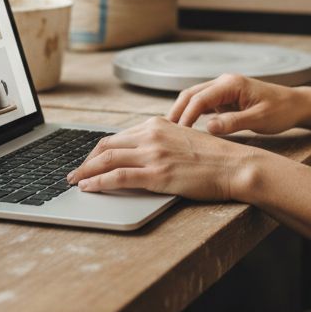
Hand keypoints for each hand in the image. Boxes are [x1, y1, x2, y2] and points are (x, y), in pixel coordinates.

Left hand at [67, 117, 258, 201]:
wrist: (235, 165)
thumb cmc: (214, 158)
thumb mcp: (183, 139)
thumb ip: (162, 142)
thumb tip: (142, 154)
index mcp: (157, 124)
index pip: (118, 136)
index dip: (98, 150)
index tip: (90, 160)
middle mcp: (151, 135)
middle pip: (106, 145)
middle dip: (86, 160)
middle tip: (76, 173)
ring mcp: (153, 154)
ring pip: (106, 160)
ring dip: (86, 172)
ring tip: (75, 182)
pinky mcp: (157, 174)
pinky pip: (117, 177)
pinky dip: (98, 182)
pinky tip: (89, 188)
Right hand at [167, 73, 308, 136]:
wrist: (295, 105)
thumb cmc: (281, 110)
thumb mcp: (259, 119)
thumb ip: (234, 122)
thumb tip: (208, 128)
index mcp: (231, 84)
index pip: (199, 98)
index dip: (186, 116)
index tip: (178, 133)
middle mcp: (224, 82)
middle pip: (191, 94)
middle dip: (177, 112)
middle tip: (165, 133)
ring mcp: (224, 89)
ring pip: (194, 98)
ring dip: (182, 113)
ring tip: (171, 133)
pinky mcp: (225, 98)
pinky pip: (203, 105)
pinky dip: (192, 115)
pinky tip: (186, 130)